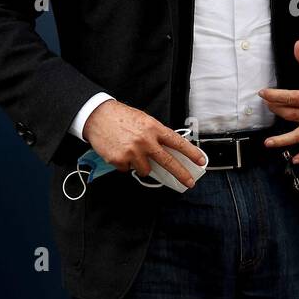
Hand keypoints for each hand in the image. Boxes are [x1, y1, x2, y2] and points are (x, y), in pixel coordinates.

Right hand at [82, 100, 206, 189]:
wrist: (97, 116)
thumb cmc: (121, 117)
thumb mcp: (144, 121)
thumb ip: (156, 135)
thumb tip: (168, 152)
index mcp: (154, 128)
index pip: (178, 142)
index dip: (191, 153)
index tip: (201, 161)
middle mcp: (146, 141)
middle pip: (168, 162)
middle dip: (181, 174)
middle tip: (190, 182)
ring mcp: (133, 152)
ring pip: (145, 170)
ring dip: (141, 165)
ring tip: (132, 152)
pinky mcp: (120, 160)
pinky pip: (128, 169)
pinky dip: (125, 164)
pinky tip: (120, 151)